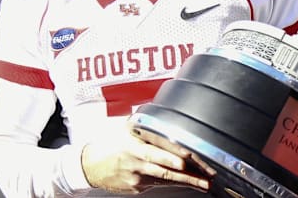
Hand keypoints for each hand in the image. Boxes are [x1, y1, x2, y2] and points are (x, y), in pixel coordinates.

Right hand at [80, 128, 213, 193]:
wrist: (91, 167)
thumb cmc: (110, 145)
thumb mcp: (124, 129)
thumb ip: (143, 122)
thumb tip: (163, 109)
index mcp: (134, 146)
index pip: (157, 151)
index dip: (174, 155)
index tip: (189, 157)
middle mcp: (137, 163)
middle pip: (165, 169)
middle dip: (187, 173)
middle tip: (205, 175)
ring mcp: (138, 178)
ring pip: (166, 180)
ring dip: (187, 182)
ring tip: (204, 183)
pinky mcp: (138, 188)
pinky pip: (159, 185)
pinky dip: (174, 183)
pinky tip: (189, 184)